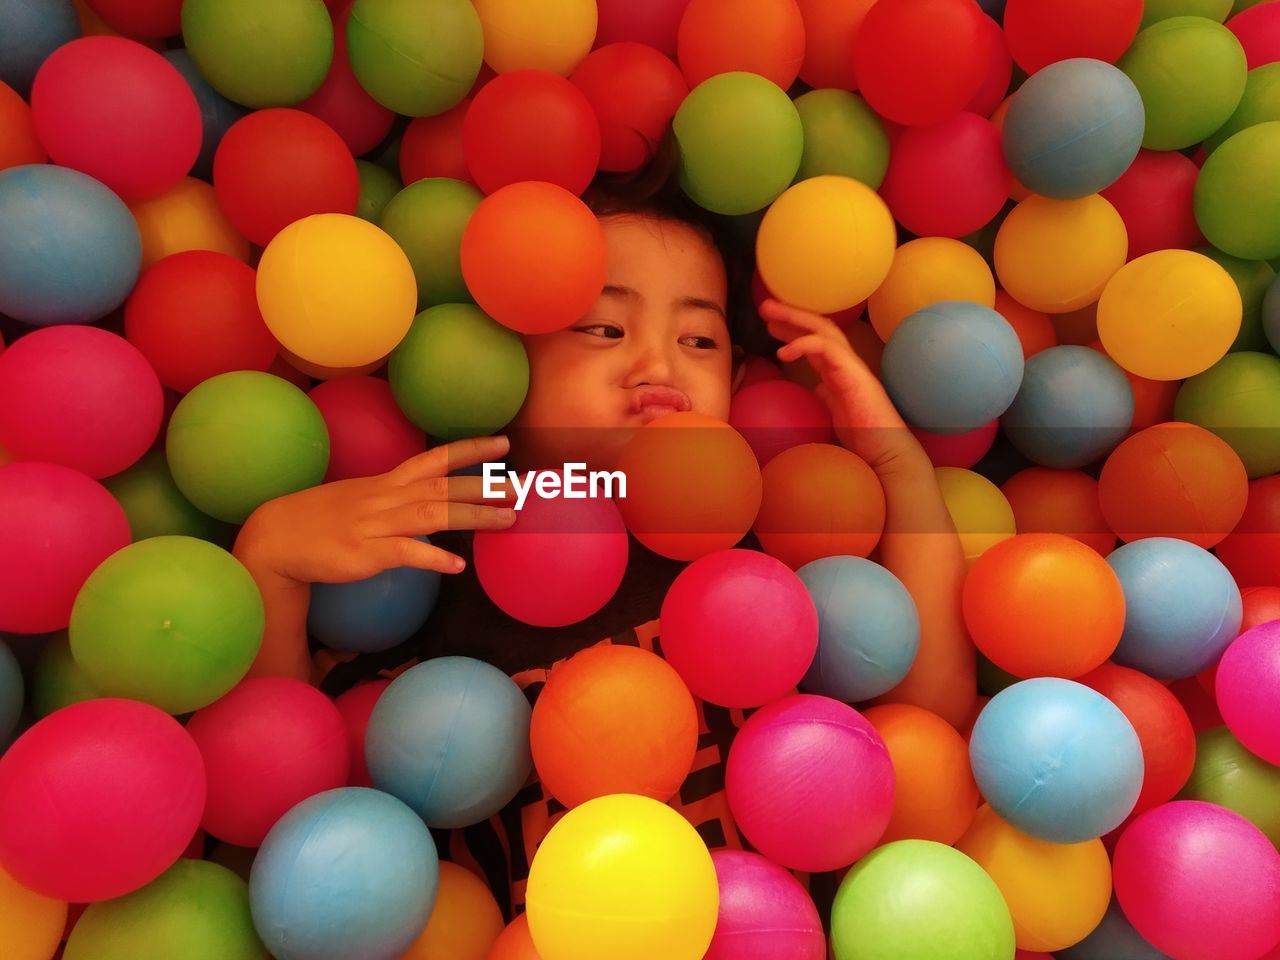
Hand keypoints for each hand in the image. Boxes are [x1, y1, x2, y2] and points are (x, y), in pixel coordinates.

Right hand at [235, 434, 518, 584]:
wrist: (277, 537)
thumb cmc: (322, 520)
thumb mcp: (363, 499)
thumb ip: (397, 499)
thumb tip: (429, 502)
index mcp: (387, 483)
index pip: (435, 460)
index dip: (470, 451)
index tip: (503, 445)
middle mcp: (386, 497)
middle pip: (443, 487)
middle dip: (485, 485)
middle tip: (522, 487)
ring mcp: (376, 524)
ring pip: (433, 515)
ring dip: (473, 517)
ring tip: (508, 520)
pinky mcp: (365, 552)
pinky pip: (404, 553)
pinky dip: (432, 558)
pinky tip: (457, 566)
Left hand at [760, 298, 923, 473]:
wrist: (887, 452)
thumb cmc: (865, 438)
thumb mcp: (838, 413)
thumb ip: (828, 396)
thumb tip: (818, 388)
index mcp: (841, 372)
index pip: (817, 342)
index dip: (795, 330)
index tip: (771, 326)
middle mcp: (848, 363)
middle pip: (820, 328)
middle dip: (792, 315)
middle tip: (766, 306)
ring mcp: (853, 366)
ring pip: (824, 330)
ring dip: (795, 318)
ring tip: (769, 313)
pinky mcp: (854, 374)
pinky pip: (828, 348)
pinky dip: (804, 344)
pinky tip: (783, 352)